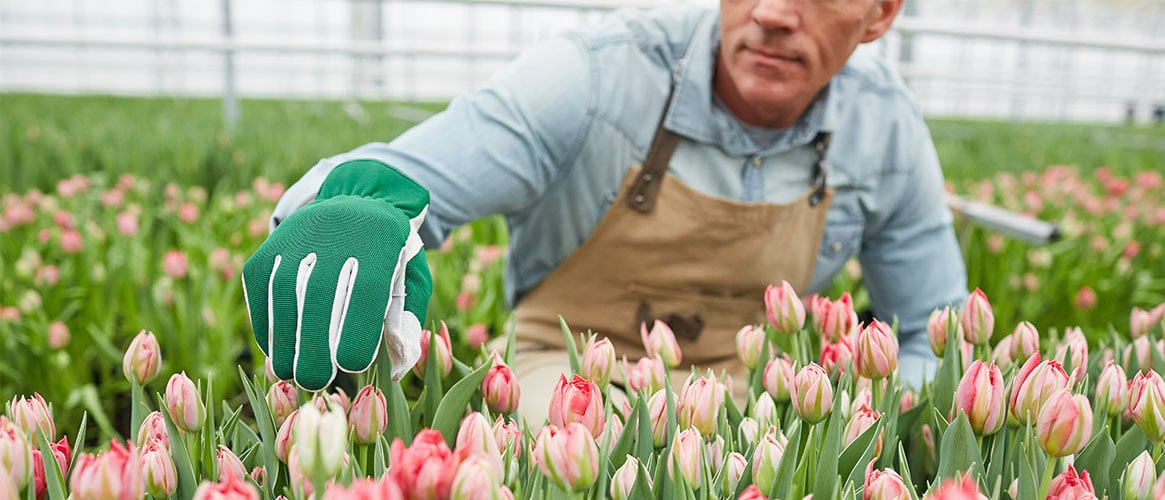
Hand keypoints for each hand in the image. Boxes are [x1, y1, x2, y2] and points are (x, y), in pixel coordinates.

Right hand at [243, 160, 431, 390]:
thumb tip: (394, 370)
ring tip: (290, 372)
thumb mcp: (412, 280)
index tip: (352, 364)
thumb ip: (406, 322)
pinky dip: (263, 322)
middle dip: (313, 344)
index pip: (367, 291)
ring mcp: (298, 236)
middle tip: (314, 380)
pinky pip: (260, 288)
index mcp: (382, 241)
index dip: (357, 331)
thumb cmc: (390, 256)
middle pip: (319, 293)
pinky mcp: (270, 245)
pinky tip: (274, 349)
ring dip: (283, 339)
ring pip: (283, 292)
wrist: (360, 201)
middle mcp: (337, 233)